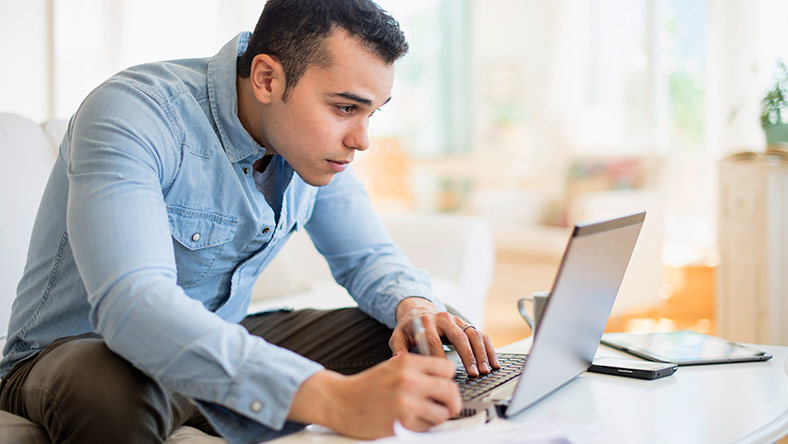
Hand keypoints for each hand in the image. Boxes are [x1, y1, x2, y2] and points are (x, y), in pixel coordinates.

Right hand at [288, 353, 460, 437]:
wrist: (340, 401)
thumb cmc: (366, 386)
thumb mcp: (391, 367)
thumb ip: (416, 370)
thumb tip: (442, 379)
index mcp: (407, 363)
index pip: (447, 368)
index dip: (449, 379)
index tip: (445, 385)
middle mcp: (409, 380)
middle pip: (451, 391)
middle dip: (453, 401)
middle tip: (449, 406)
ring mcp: (406, 403)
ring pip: (442, 413)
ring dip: (438, 416)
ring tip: (427, 415)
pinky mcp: (401, 423)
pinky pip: (427, 427)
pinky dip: (424, 427)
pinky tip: (412, 421)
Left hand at [389, 297, 498, 376]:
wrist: (418, 310)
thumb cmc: (409, 328)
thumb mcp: (398, 336)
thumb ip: (398, 349)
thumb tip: (399, 363)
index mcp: (425, 321)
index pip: (434, 340)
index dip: (440, 357)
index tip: (445, 373)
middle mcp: (443, 318)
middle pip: (458, 337)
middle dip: (467, 356)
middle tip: (474, 373)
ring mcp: (457, 320)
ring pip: (473, 335)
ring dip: (481, 353)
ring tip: (485, 370)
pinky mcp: (465, 324)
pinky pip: (480, 335)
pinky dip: (489, 348)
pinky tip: (494, 362)